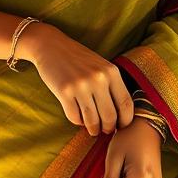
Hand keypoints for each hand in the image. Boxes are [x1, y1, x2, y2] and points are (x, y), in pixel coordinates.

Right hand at [18, 23, 134, 135]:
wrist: (51, 46)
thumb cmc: (78, 59)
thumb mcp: (101, 66)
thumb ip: (111, 86)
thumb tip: (120, 116)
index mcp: (111, 72)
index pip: (126, 104)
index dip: (125, 121)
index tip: (122, 127)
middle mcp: (98, 79)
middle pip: (110, 116)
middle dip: (109, 128)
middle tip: (106, 131)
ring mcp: (81, 86)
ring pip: (92, 120)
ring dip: (93, 129)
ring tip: (93, 129)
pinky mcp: (64, 92)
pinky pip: (74, 117)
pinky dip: (77, 121)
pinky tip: (78, 118)